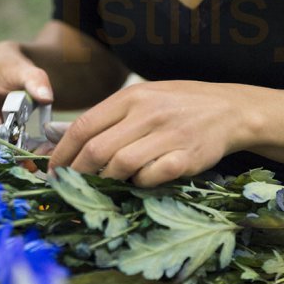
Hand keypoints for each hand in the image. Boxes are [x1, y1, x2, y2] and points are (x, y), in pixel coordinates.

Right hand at [0, 41, 53, 152]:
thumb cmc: (11, 68)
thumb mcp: (26, 70)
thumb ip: (37, 82)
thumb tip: (46, 98)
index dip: (8, 142)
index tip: (29, 151)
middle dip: (8, 152)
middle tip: (32, 156)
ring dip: (4, 156)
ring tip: (26, 151)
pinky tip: (16, 149)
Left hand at [48, 81, 258, 186]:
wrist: (230, 109)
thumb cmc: (180, 105)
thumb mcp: (144, 98)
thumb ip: (111, 116)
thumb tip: (67, 141)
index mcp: (131, 96)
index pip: (84, 126)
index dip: (63, 151)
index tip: (53, 169)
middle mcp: (148, 113)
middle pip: (98, 149)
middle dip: (79, 173)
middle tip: (73, 186)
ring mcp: (168, 135)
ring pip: (121, 166)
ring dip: (109, 181)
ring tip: (109, 184)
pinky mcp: (187, 157)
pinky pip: (152, 177)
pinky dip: (141, 183)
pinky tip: (144, 180)